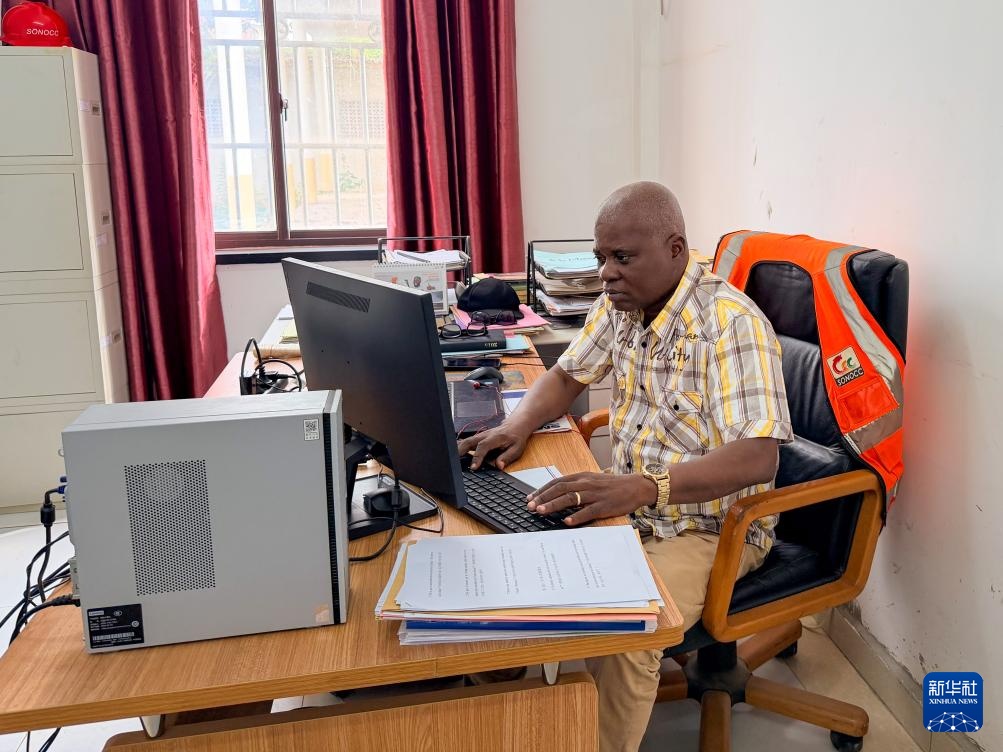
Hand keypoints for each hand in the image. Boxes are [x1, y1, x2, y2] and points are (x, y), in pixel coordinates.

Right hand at [457, 422, 530, 469]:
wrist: (516, 425)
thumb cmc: (516, 437)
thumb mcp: (517, 448)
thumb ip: (507, 457)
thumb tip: (499, 465)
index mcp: (495, 438)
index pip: (483, 447)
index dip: (477, 457)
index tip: (473, 467)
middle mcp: (485, 435)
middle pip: (468, 441)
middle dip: (460, 451)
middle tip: (454, 463)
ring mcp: (480, 436)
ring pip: (465, 441)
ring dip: (457, 450)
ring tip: (451, 460)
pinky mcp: (478, 438)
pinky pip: (466, 442)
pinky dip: (459, 448)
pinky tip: (454, 456)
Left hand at [526, 472, 655, 525]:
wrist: (636, 487)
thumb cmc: (612, 486)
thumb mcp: (592, 481)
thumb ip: (576, 486)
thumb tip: (557, 495)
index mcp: (582, 477)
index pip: (557, 482)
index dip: (542, 490)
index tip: (530, 497)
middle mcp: (586, 483)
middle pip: (560, 488)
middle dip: (543, 497)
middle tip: (530, 506)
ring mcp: (595, 495)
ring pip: (571, 498)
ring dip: (554, 505)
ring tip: (541, 511)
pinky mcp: (604, 506)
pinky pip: (588, 511)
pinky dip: (576, 516)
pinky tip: (566, 522)